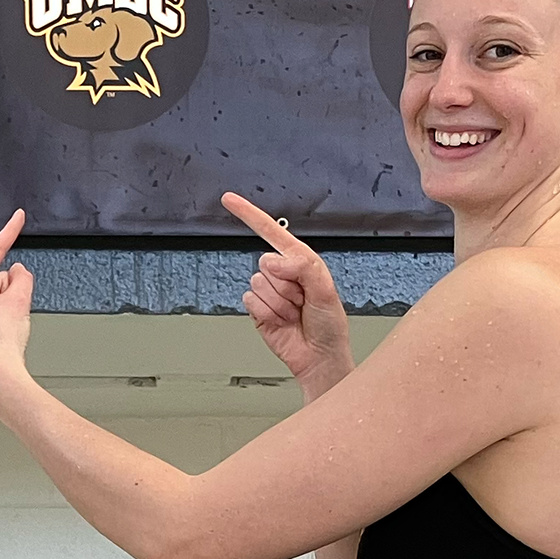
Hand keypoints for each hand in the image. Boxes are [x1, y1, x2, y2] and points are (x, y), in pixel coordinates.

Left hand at [0, 209, 34, 396]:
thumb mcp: (19, 299)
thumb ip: (22, 277)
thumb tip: (19, 272)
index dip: (9, 233)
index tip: (17, 217)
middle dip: (10, 289)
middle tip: (16, 308)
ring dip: (6, 306)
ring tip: (8, 326)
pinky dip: (0, 319)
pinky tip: (3, 334)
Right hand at [221, 192, 352, 397]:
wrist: (318, 358)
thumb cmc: (329, 325)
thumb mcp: (326, 290)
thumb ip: (303, 267)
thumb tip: (274, 261)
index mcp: (300, 261)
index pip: (271, 232)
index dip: (249, 214)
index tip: (229, 200)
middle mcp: (282, 273)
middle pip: (266, 262)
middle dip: (285, 285)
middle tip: (301, 301)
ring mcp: (268, 292)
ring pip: (258, 283)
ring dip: (279, 303)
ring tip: (294, 314)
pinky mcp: (257, 310)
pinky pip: (250, 301)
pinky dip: (267, 313)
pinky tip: (281, 322)